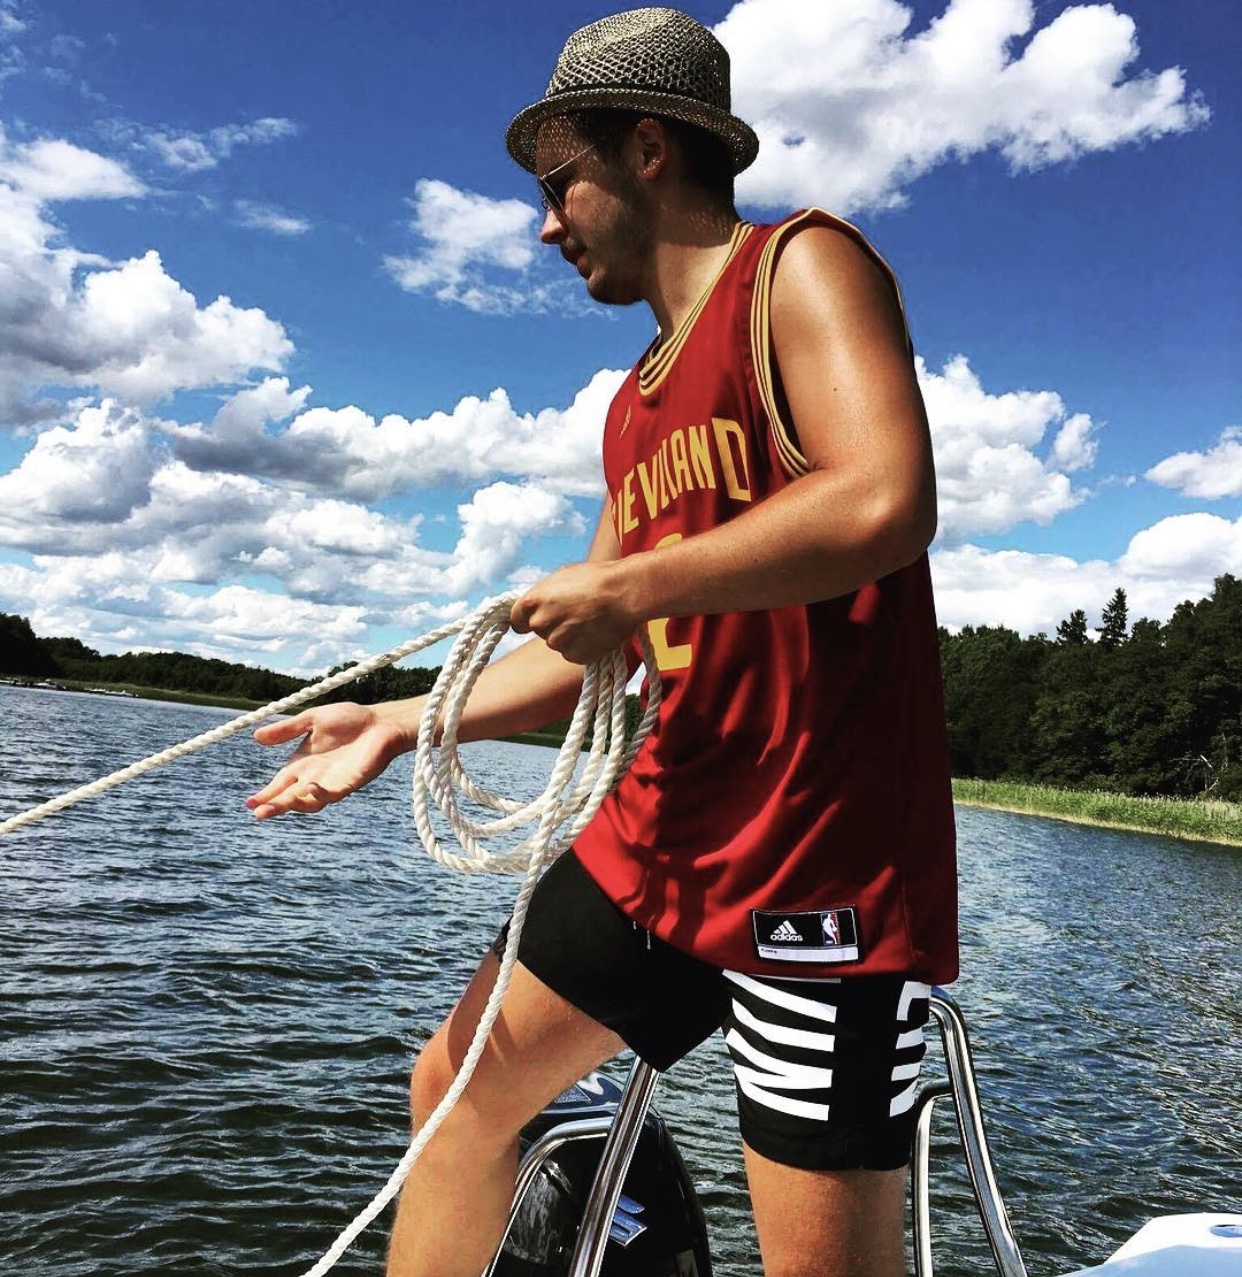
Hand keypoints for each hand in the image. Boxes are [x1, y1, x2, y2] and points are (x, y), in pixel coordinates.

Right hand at [246, 701, 409, 819]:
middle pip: (290, 797)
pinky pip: (332, 794)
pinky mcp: (349, 783)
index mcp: (303, 764)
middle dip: (274, 806)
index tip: (250, 803)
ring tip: (277, 806)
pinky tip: (310, 787)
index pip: (280, 784)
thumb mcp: (312, 720)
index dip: (266, 794)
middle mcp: (314, 777)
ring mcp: (332, 783)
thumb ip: (287, 730)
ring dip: (293, 805)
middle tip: (258, 812)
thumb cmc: (349, 719)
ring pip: (308, 802)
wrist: (380, 721)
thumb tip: (255, 736)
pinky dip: (320, 794)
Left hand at [510, 561, 638, 664]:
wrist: (623, 593)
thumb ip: (544, 596)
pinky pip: (574, 653)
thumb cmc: (594, 579)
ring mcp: (558, 642)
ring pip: (558, 643)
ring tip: (590, 620)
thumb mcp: (560, 579)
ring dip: (569, 636)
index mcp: (531, 603)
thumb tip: (539, 605)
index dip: (527, 620)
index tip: (538, 619)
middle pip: (540, 631)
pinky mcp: (576, 655)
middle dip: (552, 625)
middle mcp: (540, 624)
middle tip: (574, 614)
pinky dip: (583, 646)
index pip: (516, 621)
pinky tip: (596, 631)